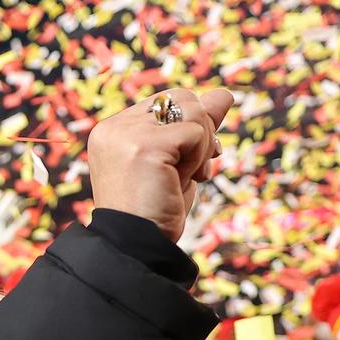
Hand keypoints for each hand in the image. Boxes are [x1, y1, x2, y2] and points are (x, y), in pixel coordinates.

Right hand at [87, 88, 233, 241]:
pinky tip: (182, 180)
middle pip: (182, 98)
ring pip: (193, 111)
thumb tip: (224, 94)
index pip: (167, 102)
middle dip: (199, 133)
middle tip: (190, 171)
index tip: (185, 164)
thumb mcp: (178, 163)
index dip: (190, 128)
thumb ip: (196, 127)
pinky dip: (199, 159)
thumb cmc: (155, 210)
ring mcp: (126, 134)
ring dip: (200, 148)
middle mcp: (115, 127)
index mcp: (114, 130)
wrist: (136, 246)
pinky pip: (196, 132)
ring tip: (183, 177)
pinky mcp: (144, 145)